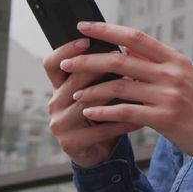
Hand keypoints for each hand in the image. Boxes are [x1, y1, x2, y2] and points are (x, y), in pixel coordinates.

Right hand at [43, 38, 142, 167]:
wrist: (98, 151)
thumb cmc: (102, 115)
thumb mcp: (100, 91)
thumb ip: (104, 72)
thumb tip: (127, 46)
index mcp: (60, 87)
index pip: (52, 63)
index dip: (66, 50)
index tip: (86, 40)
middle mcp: (55, 103)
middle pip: (74, 80)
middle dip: (99, 69)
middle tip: (123, 60)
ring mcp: (60, 124)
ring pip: (87, 104)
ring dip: (114, 94)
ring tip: (136, 86)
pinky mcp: (71, 143)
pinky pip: (100, 130)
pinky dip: (122, 123)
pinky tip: (140, 118)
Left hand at [65, 22, 192, 166]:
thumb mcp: (187, 79)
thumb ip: (159, 67)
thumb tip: (129, 56)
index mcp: (175, 59)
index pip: (136, 37)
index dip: (107, 30)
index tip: (83, 26)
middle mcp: (171, 73)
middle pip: (121, 58)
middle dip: (88, 59)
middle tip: (67, 61)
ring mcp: (169, 95)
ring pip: (119, 85)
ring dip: (92, 89)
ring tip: (75, 93)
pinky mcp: (165, 119)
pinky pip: (125, 112)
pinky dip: (104, 112)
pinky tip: (90, 113)